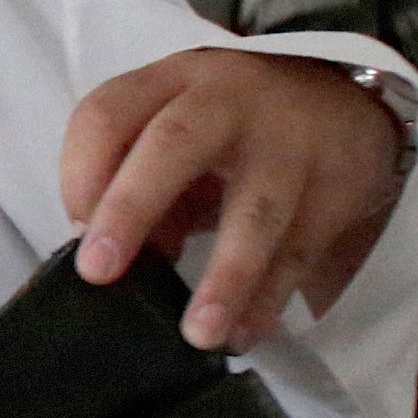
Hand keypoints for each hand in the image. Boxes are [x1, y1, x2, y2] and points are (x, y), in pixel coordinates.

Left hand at [61, 49, 406, 350]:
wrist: (343, 102)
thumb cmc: (235, 130)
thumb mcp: (181, 133)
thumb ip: (142, 187)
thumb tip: (118, 264)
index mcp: (171, 82)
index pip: (105, 114)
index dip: (79, 174)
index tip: (74, 234)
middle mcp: (228, 101)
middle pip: (173, 143)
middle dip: (129, 208)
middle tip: (98, 272)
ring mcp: (287, 143)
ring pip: (255, 210)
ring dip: (225, 277)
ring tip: (199, 334)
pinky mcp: (336, 186)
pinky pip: (298, 250)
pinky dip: (268, 299)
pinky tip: (241, 334)